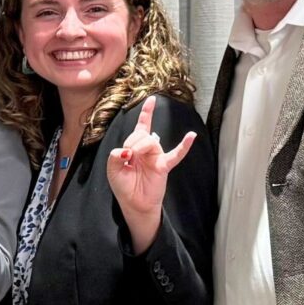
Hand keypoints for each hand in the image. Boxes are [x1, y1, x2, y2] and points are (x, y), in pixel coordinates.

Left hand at [106, 95, 196, 252]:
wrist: (133, 204)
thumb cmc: (124, 187)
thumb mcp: (112, 170)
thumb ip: (114, 157)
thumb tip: (126, 151)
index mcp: (135, 148)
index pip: (141, 127)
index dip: (146, 113)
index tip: (151, 100)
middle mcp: (147, 150)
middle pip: (141, 133)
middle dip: (130, 142)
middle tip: (127, 157)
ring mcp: (156, 157)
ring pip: (150, 141)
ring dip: (138, 146)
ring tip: (133, 158)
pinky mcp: (164, 165)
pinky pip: (176, 154)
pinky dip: (184, 146)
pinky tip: (191, 136)